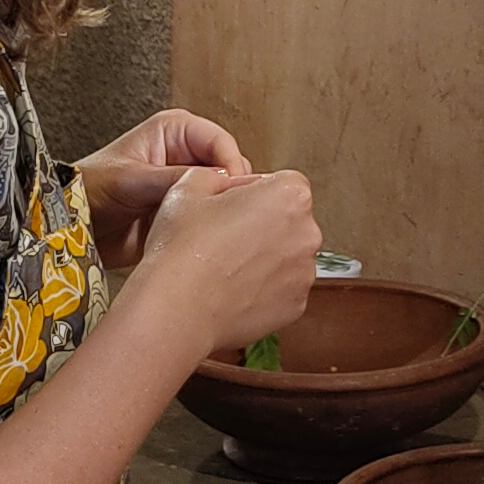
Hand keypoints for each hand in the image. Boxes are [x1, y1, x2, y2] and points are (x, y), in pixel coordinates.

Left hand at [80, 106, 250, 272]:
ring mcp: (189, 186)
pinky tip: (206, 237)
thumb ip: (175, 178)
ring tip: (211, 225)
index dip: (231, 167)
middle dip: (230, 190)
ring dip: (222, 211)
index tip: (230, 192)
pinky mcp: (187, 213)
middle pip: (231, 169)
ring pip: (226, 196)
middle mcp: (186, 155)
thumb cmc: (88, 188)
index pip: (222, 143)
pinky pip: (213, 220)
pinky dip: (214, 229)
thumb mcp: (132, 179)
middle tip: (223, 212)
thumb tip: (219, 181)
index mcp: (175, 132)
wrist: (71, 227)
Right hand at [136, 167, 316, 360]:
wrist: (176, 310)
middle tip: (222, 237)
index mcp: (290, 195)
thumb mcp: (188, 185)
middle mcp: (308, 232)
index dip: (250, 193)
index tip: (228, 207)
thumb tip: (226, 183)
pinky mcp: (296, 306)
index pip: (280, 183)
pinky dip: (263, 288)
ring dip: (264, 257)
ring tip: (224, 265)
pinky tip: (232, 288)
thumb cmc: (182, 249)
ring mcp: (304, 273)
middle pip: (288, 220)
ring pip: (286, 256)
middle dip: (262, 225)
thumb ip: (218, 174)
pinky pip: (282, 288)